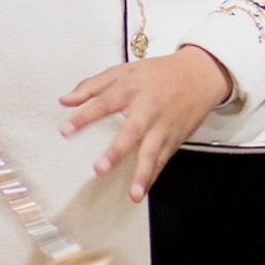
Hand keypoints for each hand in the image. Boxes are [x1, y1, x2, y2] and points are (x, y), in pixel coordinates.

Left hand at [60, 47, 232, 199]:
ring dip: (142, 174)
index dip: (84, 117)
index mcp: (131, 89)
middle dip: (116, 152)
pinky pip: (162, 161)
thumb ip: (92, 85)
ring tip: (132, 194)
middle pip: (131, 132)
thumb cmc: (158, 73)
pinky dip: (152, 177)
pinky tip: (141, 192)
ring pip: (152, 153)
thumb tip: (65, 100)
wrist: (200, 75)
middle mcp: (147, 109)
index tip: (65, 130)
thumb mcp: (124, 70)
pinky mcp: (174, 139)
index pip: (104, 103)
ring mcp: (162, 126)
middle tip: (100, 168)